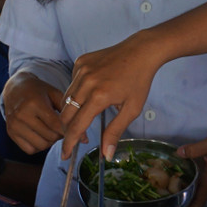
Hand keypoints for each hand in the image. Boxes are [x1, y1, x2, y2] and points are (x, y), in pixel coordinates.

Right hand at [3, 71, 65, 153]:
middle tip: (62, 128)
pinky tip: (41, 135)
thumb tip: (85, 138)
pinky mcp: (10, 133)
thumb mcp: (55, 94)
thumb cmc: (39, 91)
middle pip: (49, 137)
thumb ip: (70, 113)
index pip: (55, 125)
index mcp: (34, 103)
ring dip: (51, 142)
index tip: (73, 128)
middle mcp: (21, 115)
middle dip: (60, 135)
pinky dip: (39, 146)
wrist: (15, 88)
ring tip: (52, 131)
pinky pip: (30, 150)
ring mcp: (14, 125)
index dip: (67, 130)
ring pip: (41, 145)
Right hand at [60, 34, 166, 160]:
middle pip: (66, 114)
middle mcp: (86, 82)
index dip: (69, 143)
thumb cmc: (139, 81)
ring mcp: (81, 70)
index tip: (65, 155)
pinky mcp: (80, 62)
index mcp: (99, 96)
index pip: (77, 126)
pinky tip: (89, 95)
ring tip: (84, 118)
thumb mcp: (132, 109)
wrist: (141, 51)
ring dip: (72, 112)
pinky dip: (76, 94)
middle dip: (68, 130)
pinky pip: (72, 84)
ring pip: (66, 99)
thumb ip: (115, 132)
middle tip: (78, 138)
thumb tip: (105, 155)